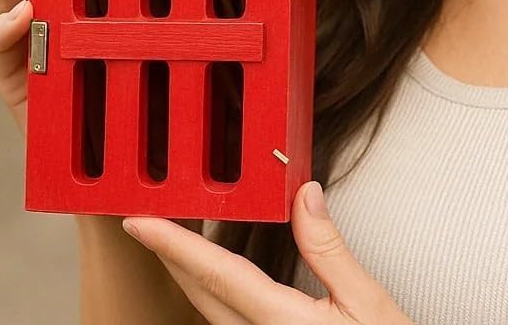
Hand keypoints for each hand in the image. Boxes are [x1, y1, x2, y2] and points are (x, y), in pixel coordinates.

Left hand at [122, 180, 412, 324]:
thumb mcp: (368, 301)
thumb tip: (305, 195)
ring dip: (192, 276)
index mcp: (281, 322)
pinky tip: (219, 281)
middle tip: (151, 220)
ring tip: (179, 243)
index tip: (139, 222)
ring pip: (211, 313)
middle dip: (172, 256)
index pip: (216, 274)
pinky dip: (216, 296)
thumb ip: (329, 248)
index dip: (172, 245)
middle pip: (201, 295)